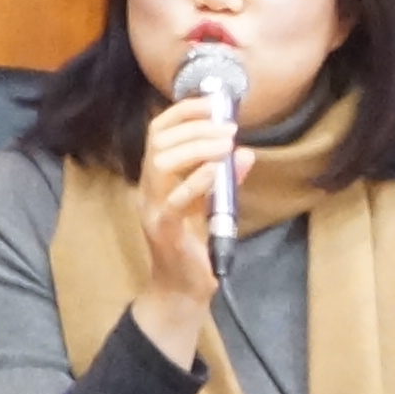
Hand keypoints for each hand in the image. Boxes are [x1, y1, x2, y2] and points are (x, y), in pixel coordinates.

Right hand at [130, 78, 235, 358]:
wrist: (184, 290)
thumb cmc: (195, 247)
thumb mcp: (213, 206)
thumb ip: (226, 180)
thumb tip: (245, 153)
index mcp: (158, 178)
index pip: (159, 133)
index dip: (182, 112)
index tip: (212, 102)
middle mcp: (149, 189)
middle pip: (159, 143)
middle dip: (194, 127)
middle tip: (227, 127)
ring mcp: (153, 209)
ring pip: (162, 164)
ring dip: (195, 148)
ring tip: (225, 143)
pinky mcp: (164, 230)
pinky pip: (174, 200)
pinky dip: (195, 180)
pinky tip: (216, 169)